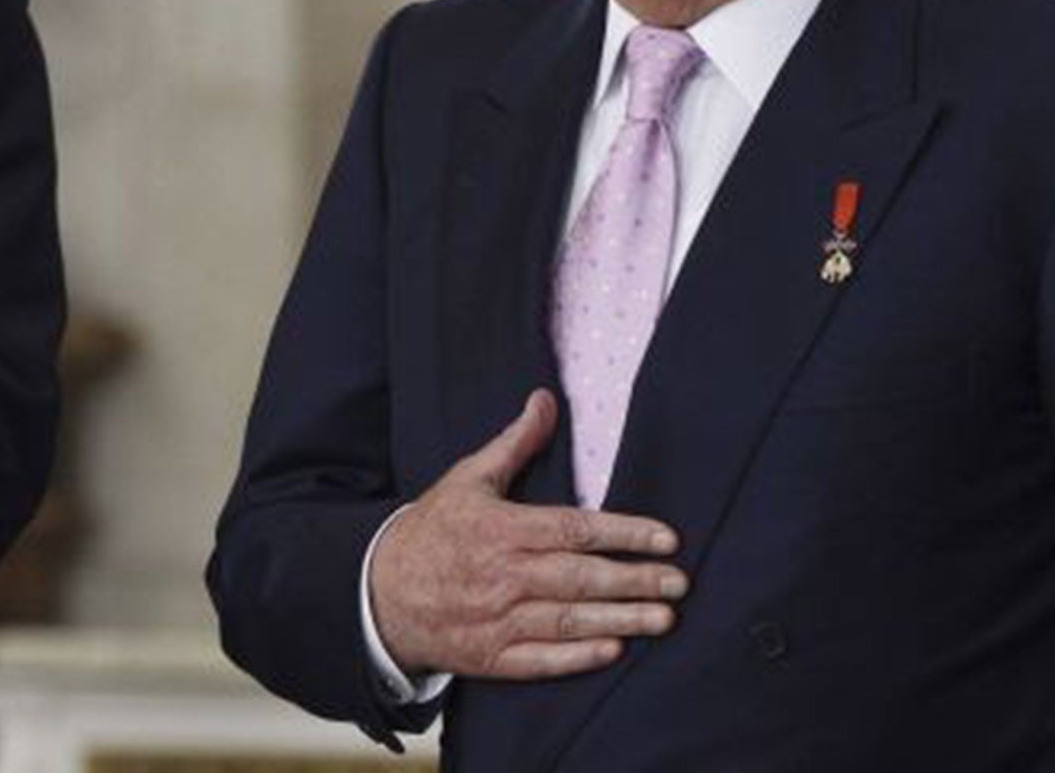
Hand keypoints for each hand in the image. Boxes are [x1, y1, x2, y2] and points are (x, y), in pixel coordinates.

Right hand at [369, 388, 687, 679]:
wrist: (379, 591)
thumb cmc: (432, 530)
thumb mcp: (468, 478)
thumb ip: (514, 444)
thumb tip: (545, 400)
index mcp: (500, 528)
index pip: (574, 530)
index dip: (624, 533)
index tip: (666, 538)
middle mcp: (502, 575)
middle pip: (580, 578)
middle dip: (635, 580)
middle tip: (679, 582)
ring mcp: (496, 619)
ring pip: (569, 620)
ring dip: (621, 620)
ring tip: (664, 619)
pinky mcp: (490, 656)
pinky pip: (541, 660)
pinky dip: (577, 657)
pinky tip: (613, 651)